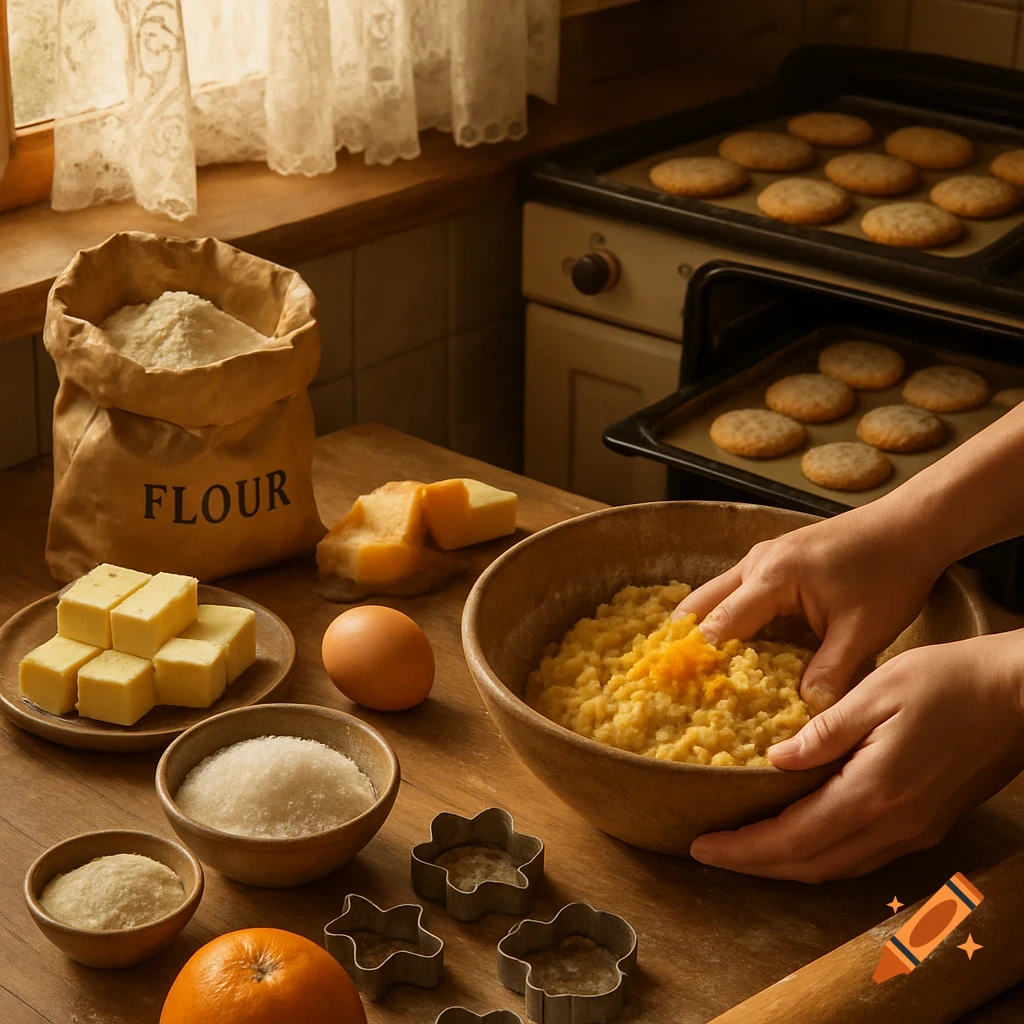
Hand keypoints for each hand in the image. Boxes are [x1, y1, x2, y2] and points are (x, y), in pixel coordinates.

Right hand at [674, 508, 943, 709]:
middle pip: (700, 605)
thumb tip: (807, 715)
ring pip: (713, 595)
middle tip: (671, 680)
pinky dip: (722, 617)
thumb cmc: (889, 573)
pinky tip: (728, 646)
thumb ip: (831, 674)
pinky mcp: (772, 561)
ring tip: (691, 669)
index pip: (721, 624)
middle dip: (685, 641)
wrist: (909, 527)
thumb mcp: (863, 633)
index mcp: (773, 578)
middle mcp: (756, 563)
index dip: (700, 659)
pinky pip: (733, 591)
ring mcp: (761, 558)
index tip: (680, 689)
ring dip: (702, 628)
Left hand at [689, 632, 1023, 881]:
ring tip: (742, 850)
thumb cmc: (949, 680)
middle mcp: (893, 825)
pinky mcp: (926, 824)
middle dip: (753, 864)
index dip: (742, 848)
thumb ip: (824, 732)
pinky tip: (798, 837)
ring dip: (785, 865)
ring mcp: (913, 830)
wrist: (1019, 695)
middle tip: (707, 852)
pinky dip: (820, 855)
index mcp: (874, 792)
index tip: (700, 845)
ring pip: (836, 866)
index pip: (793, 837)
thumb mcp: (877, 691)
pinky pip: (861, 855)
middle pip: (810, 864)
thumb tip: (774, 760)